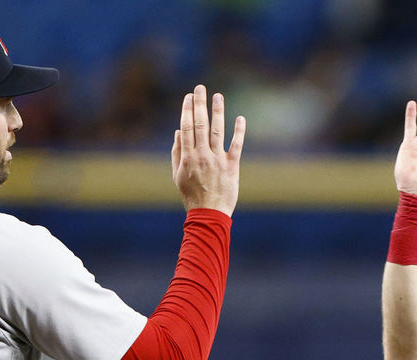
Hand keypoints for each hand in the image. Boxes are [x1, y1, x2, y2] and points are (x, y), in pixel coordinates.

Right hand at [172, 85, 245, 215]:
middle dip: (200, 104)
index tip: (188, 97)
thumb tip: (178, 131)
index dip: (187, 110)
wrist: (209, 214)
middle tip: (200, 88)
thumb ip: (177, 152)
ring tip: (218, 96)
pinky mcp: (232, 166)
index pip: (186, 128)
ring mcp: (217, 160)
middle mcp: (202, 156)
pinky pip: (236, 146)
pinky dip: (239, 131)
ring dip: (218, 111)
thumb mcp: (177, 175)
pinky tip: (240, 117)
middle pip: (200, 124)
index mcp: (187, 157)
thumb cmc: (192, 195)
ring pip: (217, 131)